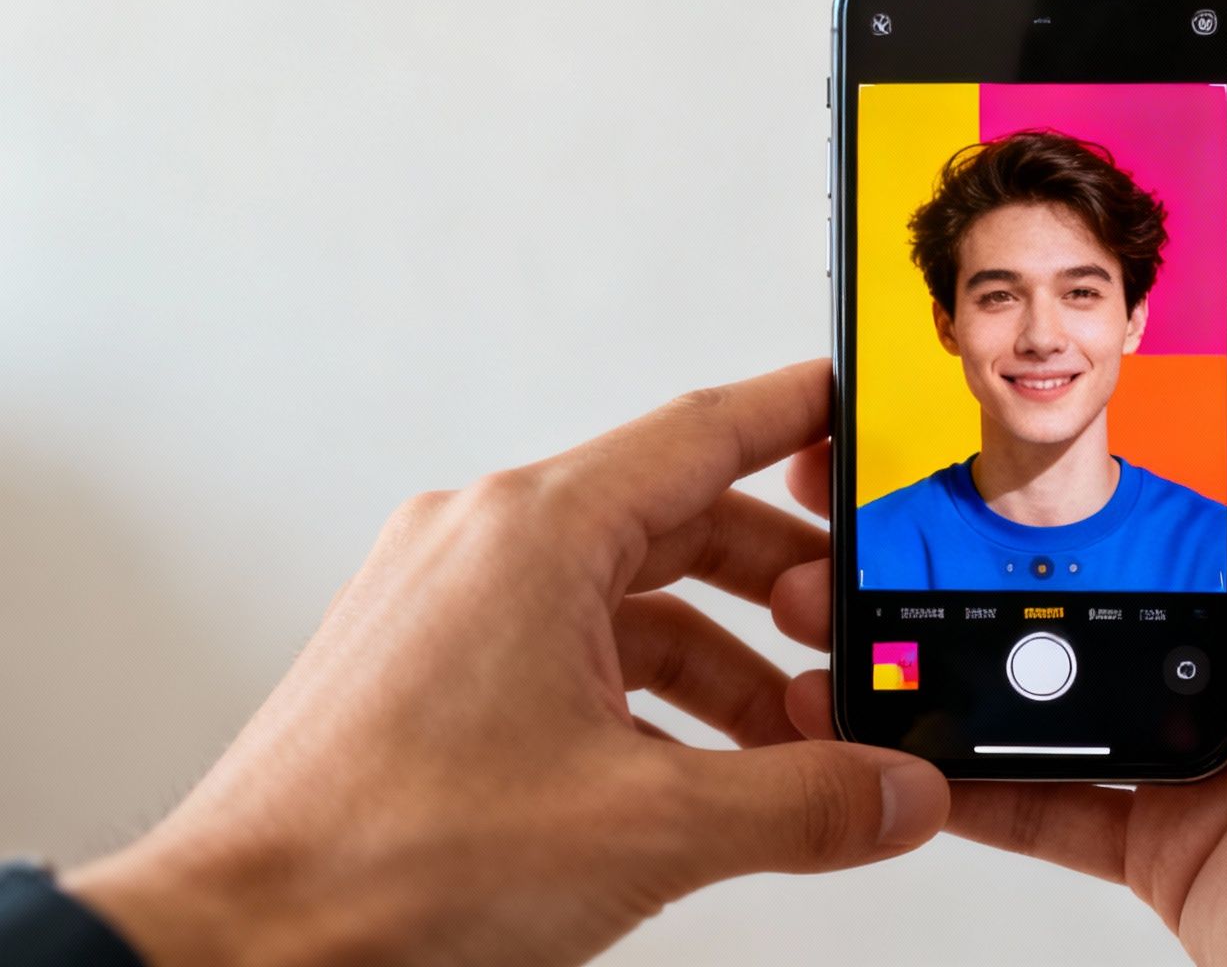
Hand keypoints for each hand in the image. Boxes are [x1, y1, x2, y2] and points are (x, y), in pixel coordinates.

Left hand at [66, 360, 949, 966]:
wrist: (238, 946)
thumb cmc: (383, 863)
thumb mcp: (647, 827)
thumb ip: (802, 801)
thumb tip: (896, 791)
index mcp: (535, 533)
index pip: (705, 432)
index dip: (798, 417)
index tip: (852, 406)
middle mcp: (482, 544)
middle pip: (673, 517)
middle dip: (776, 580)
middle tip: (849, 627)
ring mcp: (445, 602)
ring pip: (621, 591)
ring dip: (715, 650)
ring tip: (784, 731)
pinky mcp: (426, 664)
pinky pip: (567, 641)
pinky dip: (644, 687)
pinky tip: (690, 764)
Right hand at [778, 308, 1226, 964]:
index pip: (1216, 455)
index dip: (1139, 409)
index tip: (1052, 368)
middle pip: (1117, 561)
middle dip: (1024, 530)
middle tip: (929, 488)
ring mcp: (1205, 739)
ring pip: (1065, 671)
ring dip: (981, 646)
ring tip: (896, 606)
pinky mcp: (1164, 832)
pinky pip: (1050, 791)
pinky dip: (978, 772)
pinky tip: (920, 741)